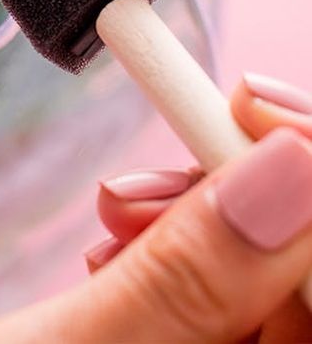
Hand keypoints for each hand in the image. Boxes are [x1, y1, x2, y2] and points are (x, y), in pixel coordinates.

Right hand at [0, 76, 311, 342]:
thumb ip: (187, 278)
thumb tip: (295, 164)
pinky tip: (119, 240)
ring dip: (198, 219)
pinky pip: (226, 299)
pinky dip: (178, 248)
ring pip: (267, 281)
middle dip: (241, 200)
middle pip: (310, 279)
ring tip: (112, 210)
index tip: (248, 105)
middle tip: (141, 172)